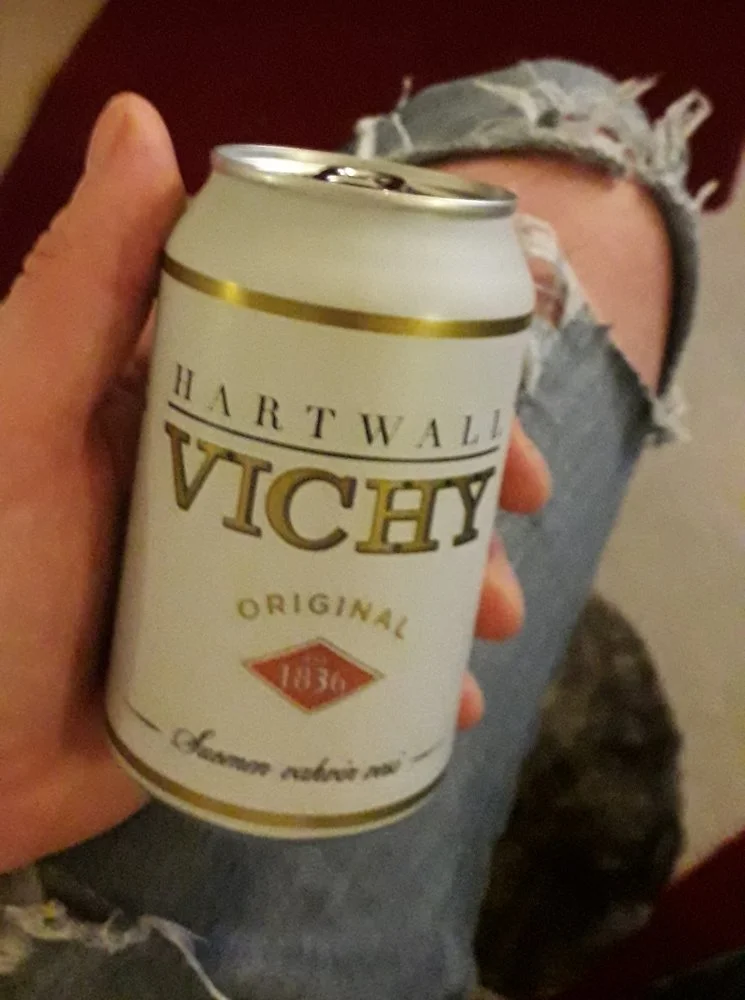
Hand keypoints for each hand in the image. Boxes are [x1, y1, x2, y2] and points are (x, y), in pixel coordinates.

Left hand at [0, 95, 547, 871]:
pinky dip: (415, 675)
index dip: (425, 353)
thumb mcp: (21, 423)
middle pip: (380, 460)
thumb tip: (141, 121)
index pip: (329, 354)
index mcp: (192, 406)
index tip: (496, 375)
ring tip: (498, 624)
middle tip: (526, 506)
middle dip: (464, 480)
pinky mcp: (260, 661)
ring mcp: (253, 577)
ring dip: (458, 584)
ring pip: (384, 560)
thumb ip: (79, 290)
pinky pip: (357, 655)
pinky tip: (458, 700)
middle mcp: (237, 480)